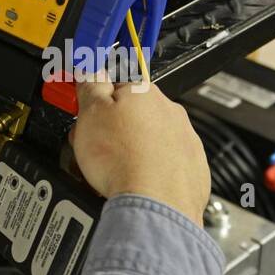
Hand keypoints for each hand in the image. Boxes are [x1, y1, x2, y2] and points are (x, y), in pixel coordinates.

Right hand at [70, 74, 210, 226]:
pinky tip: (133, 179)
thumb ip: (90, 86)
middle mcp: (170, 111)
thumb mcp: (90, 114)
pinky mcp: (191, 167)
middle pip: (131, 114)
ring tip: (111, 169)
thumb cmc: (124, 161)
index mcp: (144, 92)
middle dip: (110, 128)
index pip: (114, 84)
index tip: (83, 113)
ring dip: (130, 149)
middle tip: (90, 147)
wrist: (155, 204)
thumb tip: (90, 69)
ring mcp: (184, 139)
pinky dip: (149, 169)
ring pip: (148, 138)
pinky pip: (164, 162)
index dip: (93, 101)